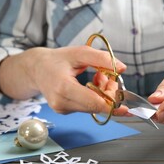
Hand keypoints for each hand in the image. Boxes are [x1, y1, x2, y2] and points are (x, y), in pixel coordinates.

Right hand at [0, 45, 125, 113]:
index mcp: (63, 87)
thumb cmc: (58, 59)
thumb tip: (123, 68)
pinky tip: (90, 84)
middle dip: (109, 93)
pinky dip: (95, 97)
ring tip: (97, 76)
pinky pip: (88, 107)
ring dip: (102, 94)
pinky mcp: (64, 111)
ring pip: (94, 107)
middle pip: (96, 105)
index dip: (112, 105)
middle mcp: (61, 103)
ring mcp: (62, 109)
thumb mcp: (80, 52)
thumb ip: (102, 58)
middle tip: (108, 76)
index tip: (126, 108)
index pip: (93, 102)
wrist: (37, 69)